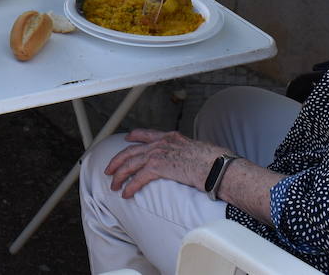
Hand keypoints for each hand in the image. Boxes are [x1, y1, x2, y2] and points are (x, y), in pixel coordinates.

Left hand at [102, 129, 226, 198]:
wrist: (218, 166)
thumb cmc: (215, 162)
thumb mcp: (199, 151)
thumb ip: (188, 153)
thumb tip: (191, 161)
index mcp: (171, 137)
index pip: (147, 134)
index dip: (134, 136)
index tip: (127, 139)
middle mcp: (162, 142)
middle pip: (131, 150)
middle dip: (117, 161)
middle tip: (109, 170)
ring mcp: (159, 153)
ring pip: (130, 164)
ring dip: (119, 176)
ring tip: (114, 186)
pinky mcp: (159, 167)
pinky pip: (138, 178)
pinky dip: (130, 186)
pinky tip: (126, 194)